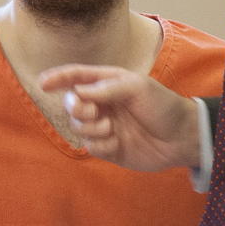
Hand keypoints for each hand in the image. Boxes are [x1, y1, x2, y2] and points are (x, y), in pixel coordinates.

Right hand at [38, 65, 200, 171]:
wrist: (182, 137)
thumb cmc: (163, 105)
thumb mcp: (137, 88)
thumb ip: (106, 88)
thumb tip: (77, 92)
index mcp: (109, 84)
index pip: (77, 77)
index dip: (59, 78)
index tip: (43, 83)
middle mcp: (103, 104)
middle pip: (72, 104)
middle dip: (77, 108)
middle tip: (93, 112)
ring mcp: (105, 126)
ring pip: (78, 127)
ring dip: (90, 128)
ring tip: (111, 128)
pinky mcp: (109, 148)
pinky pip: (90, 146)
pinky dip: (100, 144)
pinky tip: (117, 143)